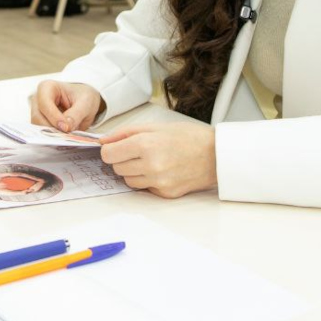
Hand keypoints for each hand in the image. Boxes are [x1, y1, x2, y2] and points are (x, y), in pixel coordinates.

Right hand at [31, 80, 103, 132]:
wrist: (84, 101)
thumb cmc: (83, 97)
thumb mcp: (86, 103)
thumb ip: (76, 114)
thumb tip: (66, 127)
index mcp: (47, 87)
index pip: (44, 104)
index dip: (54, 117)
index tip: (66, 128)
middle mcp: (38, 99)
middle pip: (38, 117)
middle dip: (53, 128)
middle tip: (68, 135)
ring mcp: (37, 112)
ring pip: (38, 127)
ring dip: (53, 134)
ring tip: (68, 136)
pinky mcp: (40, 123)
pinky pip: (42, 133)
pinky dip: (53, 137)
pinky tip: (65, 137)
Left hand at [99, 123, 216, 198]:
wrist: (216, 155)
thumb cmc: (188, 137)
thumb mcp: (155, 127)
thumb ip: (125, 133)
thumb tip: (104, 141)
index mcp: (146, 145)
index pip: (108, 154)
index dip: (110, 150)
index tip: (116, 147)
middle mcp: (151, 166)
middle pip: (116, 168)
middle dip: (122, 159)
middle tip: (137, 152)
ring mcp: (158, 181)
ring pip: (128, 180)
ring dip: (132, 171)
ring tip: (149, 160)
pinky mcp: (165, 193)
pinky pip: (144, 188)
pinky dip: (147, 180)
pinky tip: (161, 169)